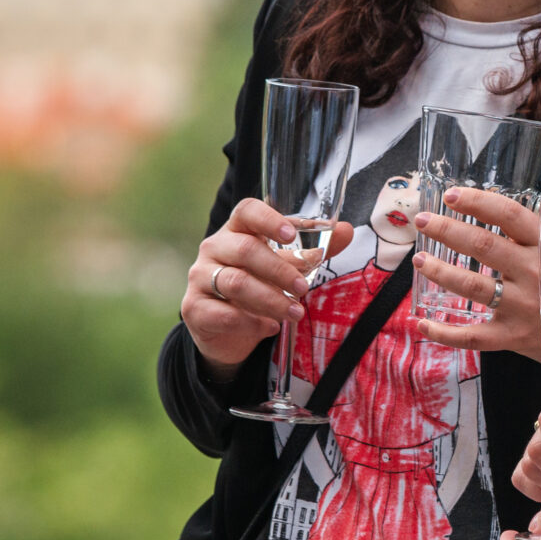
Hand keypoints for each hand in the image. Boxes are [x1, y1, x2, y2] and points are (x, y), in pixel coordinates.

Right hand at [182, 198, 353, 375]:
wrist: (225, 328)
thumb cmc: (258, 284)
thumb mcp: (285, 265)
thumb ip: (313, 249)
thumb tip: (346, 230)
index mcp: (237, 229)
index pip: (247, 211)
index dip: (269, 219)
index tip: (291, 234)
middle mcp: (214, 248)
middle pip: (246, 250)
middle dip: (280, 270)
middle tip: (304, 288)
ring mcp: (199, 277)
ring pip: (236, 283)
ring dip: (271, 299)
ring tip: (295, 312)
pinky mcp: (193, 308)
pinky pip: (223, 314)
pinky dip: (251, 322)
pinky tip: (270, 328)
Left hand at [412, 187, 540, 359]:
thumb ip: (535, 229)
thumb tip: (497, 203)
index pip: (508, 214)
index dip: (477, 202)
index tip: (451, 195)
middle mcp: (533, 272)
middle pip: (482, 245)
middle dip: (447, 229)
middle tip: (422, 220)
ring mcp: (522, 306)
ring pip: (472, 286)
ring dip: (440, 271)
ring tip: (419, 260)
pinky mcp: (513, 336)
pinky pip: (472, 335)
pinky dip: (443, 332)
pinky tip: (421, 322)